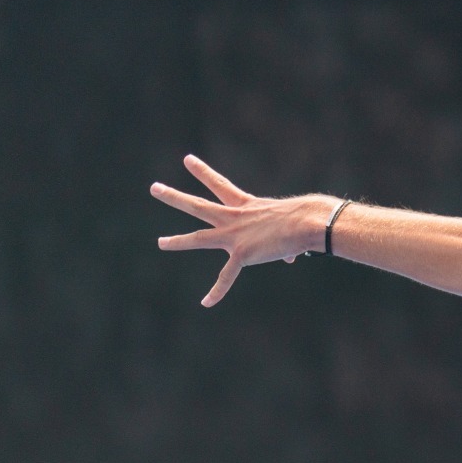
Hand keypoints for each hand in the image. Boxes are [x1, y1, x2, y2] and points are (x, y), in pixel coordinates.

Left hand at [151, 155, 327, 306]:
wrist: (307, 222)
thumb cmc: (306, 220)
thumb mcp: (288, 226)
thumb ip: (282, 243)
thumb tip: (290, 258)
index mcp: (246, 206)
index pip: (219, 185)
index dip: (203, 172)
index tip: (186, 160)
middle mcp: (234, 218)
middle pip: (198, 206)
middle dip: (174, 197)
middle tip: (154, 188)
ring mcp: (235, 236)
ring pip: (199, 239)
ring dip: (177, 242)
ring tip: (160, 243)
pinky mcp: (241, 254)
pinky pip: (226, 276)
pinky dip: (217, 291)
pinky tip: (205, 303)